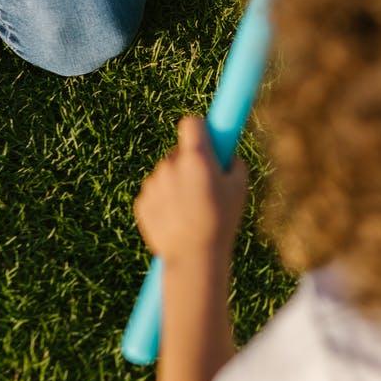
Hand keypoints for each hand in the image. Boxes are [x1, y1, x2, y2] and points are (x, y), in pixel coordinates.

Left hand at [134, 116, 248, 263]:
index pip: (191, 123)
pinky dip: (164, 201)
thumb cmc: (221, 222)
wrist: (193, 258)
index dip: (199, 129)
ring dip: (176, 184)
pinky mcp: (141, 201)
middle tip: (204, 185)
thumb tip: (227, 155)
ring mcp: (153, 184)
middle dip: (189, 163)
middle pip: (178, 152)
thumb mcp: (239, 189)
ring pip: (166, 173)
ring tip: (191, 210)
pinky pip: (155, 192)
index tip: (205, 138)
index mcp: (196, 158)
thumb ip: (234, 163)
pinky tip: (178, 220)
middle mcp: (170, 165)